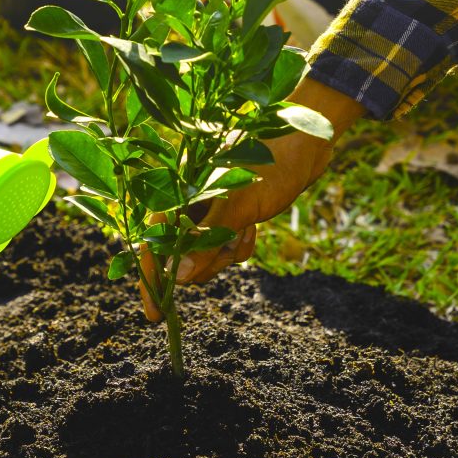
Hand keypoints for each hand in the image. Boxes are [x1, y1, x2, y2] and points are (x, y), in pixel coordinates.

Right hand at [138, 78, 363, 319]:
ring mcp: (207, 208)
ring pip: (205, 256)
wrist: (306, 142)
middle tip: (227, 252)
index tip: (155, 314)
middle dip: (205, 262)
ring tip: (247, 228)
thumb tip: (178, 279)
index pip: (152, 242)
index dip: (151, 279)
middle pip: (179, 256)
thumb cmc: (270, 164)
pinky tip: (255, 227)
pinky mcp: (229, 215)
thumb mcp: (237, 206)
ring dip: (227, 253)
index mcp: (176, 190)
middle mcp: (186, 200)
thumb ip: (205, 242)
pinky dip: (240, 246)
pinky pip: (226, 248)